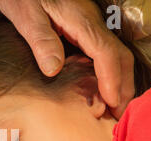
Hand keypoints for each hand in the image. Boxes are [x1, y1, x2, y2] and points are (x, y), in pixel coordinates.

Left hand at [0, 0, 134, 118]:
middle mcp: (91, 25)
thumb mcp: (28, 17)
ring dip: (118, 82)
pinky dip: (108, 75)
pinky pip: (104, 55)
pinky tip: (101, 90)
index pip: (105, 53)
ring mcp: (90, 29)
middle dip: (123, 85)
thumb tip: (53, 70)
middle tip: (118, 113)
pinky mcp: (83, 33)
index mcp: (81, 21)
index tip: (111, 102)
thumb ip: (42, 41)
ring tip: (114, 107)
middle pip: (119, 56)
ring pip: (115, 56)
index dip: (111, 79)